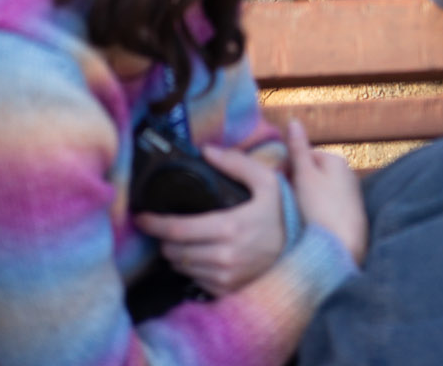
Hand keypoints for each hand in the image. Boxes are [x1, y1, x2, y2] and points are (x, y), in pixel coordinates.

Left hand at [136, 148, 283, 296]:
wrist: (303, 252)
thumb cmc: (281, 214)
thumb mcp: (266, 181)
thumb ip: (235, 163)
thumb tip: (206, 151)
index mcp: (229, 228)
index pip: (178, 230)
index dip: (154, 224)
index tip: (140, 218)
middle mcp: (223, 257)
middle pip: (174, 251)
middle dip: (164, 238)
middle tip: (164, 225)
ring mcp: (224, 278)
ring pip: (182, 267)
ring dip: (176, 253)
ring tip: (181, 238)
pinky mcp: (226, 291)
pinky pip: (195, 281)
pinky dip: (191, 267)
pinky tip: (198, 254)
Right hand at [286, 120, 367, 264]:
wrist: (343, 248)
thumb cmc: (321, 208)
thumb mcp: (305, 175)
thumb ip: (298, 149)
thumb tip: (294, 120)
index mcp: (335, 160)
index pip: (305, 155)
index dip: (287, 167)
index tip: (275, 183)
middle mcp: (347, 174)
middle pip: (312, 173)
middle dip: (296, 184)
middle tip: (284, 200)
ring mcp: (350, 197)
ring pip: (318, 191)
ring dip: (305, 199)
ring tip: (295, 214)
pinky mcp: (350, 217)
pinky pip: (326, 207)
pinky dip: (316, 213)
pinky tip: (309, 225)